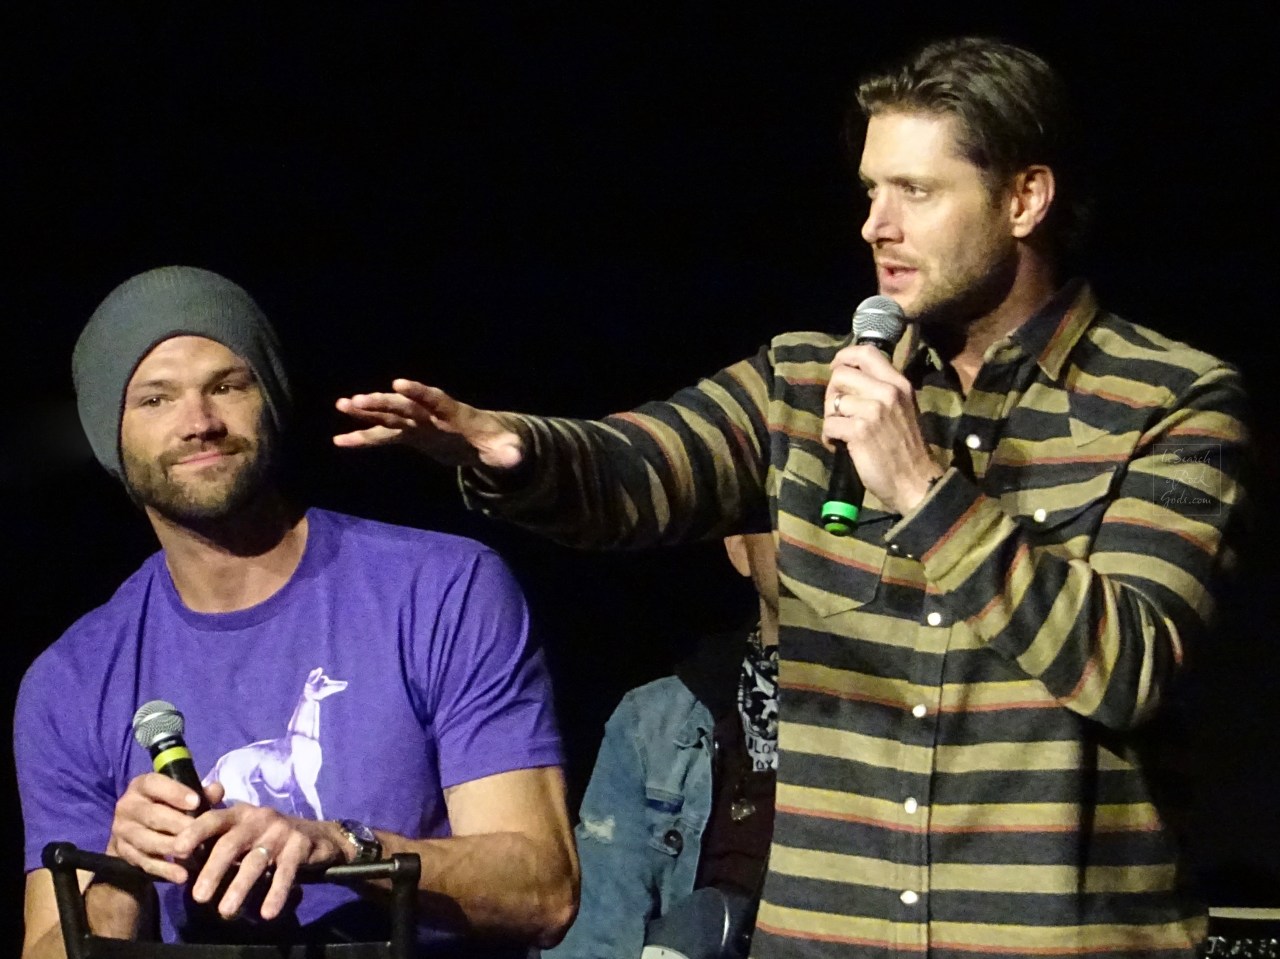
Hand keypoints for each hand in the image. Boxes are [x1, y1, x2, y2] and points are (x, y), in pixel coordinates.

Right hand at [107, 773, 223, 885]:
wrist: (137, 831)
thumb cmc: (168, 806)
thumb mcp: (182, 795)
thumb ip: (201, 793)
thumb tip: (216, 790)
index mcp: (142, 785)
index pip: (154, 784)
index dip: (175, 793)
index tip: (197, 803)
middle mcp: (128, 806)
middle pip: (151, 815)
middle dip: (176, 824)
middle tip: (197, 833)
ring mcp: (123, 831)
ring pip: (146, 840)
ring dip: (169, 848)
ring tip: (190, 854)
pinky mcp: (124, 853)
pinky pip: (145, 863)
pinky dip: (164, 870)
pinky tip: (182, 875)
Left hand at [170, 803, 347, 920]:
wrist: (319, 837)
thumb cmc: (269, 839)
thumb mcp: (243, 833)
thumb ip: (216, 841)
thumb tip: (179, 859)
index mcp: (240, 814)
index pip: (213, 818)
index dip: (194, 832)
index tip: (177, 851)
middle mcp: (259, 818)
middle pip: (230, 843)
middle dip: (213, 871)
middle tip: (198, 897)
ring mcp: (280, 831)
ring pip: (255, 861)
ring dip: (239, 887)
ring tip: (226, 912)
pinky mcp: (300, 846)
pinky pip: (285, 872)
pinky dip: (276, 893)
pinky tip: (267, 912)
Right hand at [334, 379, 523, 469]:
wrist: (486, 441)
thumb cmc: (499, 443)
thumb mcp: (507, 450)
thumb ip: (509, 453)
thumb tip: (516, 458)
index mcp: (455, 414)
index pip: (436, 400)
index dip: (419, 392)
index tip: (399, 384)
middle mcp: (432, 414)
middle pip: (405, 405)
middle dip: (382, 401)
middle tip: (357, 399)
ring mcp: (419, 423)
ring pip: (390, 415)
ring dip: (366, 411)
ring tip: (342, 405)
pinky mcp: (411, 435)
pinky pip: (384, 436)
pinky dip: (363, 438)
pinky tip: (340, 441)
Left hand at [824, 343, 940, 514]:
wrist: (916, 481)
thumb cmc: (906, 447)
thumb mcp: (903, 408)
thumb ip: (882, 390)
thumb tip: (850, 378)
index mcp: (899, 383)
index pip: (866, 352)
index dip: (844, 357)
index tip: (836, 368)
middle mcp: (888, 392)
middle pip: (841, 374)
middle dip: (832, 392)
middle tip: (838, 411)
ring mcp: (873, 410)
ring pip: (833, 400)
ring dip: (830, 417)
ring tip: (841, 432)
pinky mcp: (859, 430)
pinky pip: (829, 424)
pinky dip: (829, 437)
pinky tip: (839, 445)